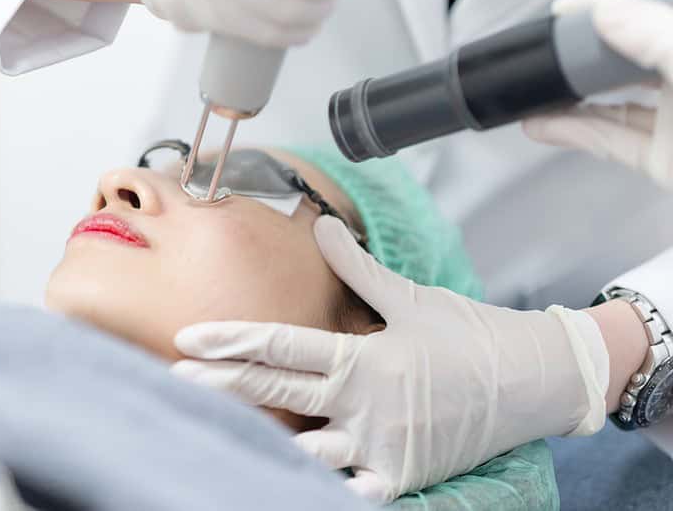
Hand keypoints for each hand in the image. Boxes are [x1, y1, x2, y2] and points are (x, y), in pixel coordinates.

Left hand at [173, 216, 605, 502]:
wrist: (535, 381)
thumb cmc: (470, 335)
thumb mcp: (410, 298)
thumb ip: (357, 269)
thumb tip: (320, 225)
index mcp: (363, 358)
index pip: (281, 347)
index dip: (231, 340)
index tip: (189, 338)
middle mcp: (365, 406)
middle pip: (277, 395)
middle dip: (221, 385)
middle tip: (175, 377)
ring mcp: (381, 448)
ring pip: (302, 450)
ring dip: (259, 437)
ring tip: (213, 427)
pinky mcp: (400, 478)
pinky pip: (345, 486)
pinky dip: (313, 482)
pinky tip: (274, 474)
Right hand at [523, 0, 672, 187]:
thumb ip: (654, 34)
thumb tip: (608, 13)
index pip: (646, 21)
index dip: (606, 12)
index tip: (567, 9)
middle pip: (629, 64)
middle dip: (584, 59)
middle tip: (549, 55)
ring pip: (617, 105)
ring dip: (569, 101)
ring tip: (533, 93)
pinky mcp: (665, 163)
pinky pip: (613, 142)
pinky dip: (574, 133)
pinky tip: (542, 125)